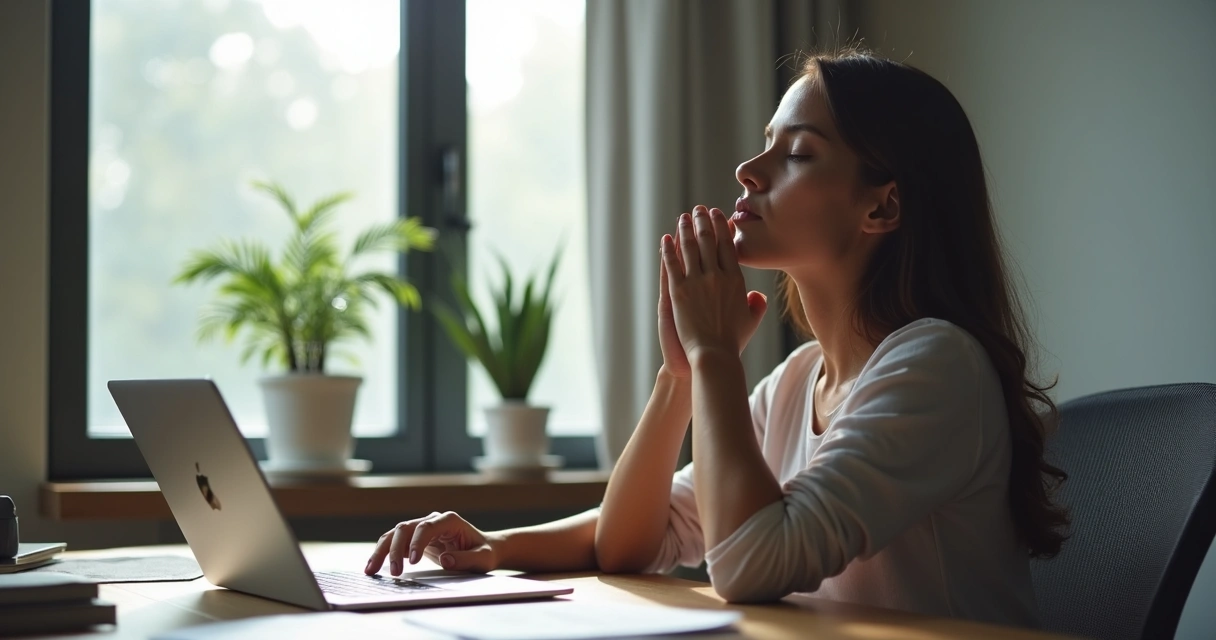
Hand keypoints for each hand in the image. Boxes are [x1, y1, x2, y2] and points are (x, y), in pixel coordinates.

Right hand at [364, 511, 498, 575]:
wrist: (483, 549)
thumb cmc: (484, 553)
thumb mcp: (483, 558)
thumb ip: (466, 559)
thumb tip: (444, 560)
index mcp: (449, 520)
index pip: (426, 527)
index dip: (416, 542)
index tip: (412, 562)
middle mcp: (432, 520)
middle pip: (406, 528)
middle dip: (395, 549)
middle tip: (394, 572)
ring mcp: (422, 527)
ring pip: (395, 534)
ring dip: (382, 550)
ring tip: (371, 570)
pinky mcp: (415, 539)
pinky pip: (394, 543)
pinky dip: (383, 553)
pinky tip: (373, 567)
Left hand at [661, 205, 767, 360]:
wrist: (714, 355)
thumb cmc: (733, 341)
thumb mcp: (750, 321)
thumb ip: (756, 305)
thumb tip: (759, 294)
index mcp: (735, 279)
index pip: (727, 245)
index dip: (722, 227)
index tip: (718, 214)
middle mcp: (716, 275)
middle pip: (709, 240)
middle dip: (703, 221)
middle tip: (699, 209)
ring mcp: (696, 282)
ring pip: (690, 247)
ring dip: (686, 229)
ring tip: (683, 218)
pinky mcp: (678, 291)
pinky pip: (672, 264)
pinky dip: (668, 249)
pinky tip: (666, 239)